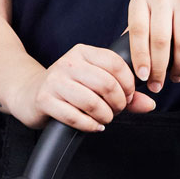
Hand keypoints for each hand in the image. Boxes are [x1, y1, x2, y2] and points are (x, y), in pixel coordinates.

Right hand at [8, 43, 154, 132]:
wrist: (30, 93)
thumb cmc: (69, 89)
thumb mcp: (96, 84)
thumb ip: (125, 93)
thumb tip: (149, 104)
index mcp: (84, 52)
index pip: (116, 64)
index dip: (129, 85)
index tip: (128, 97)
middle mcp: (69, 62)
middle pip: (106, 84)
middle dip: (118, 104)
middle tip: (116, 111)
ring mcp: (55, 80)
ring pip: (92, 102)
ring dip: (104, 117)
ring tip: (103, 119)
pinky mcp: (44, 99)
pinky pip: (75, 117)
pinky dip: (90, 126)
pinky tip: (93, 126)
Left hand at [128, 0, 179, 93]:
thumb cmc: (166, 4)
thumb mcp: (147, 10)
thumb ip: (136, 32)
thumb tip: (121, 62)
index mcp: (141, 0)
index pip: (138, 32)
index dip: (140, 56)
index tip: (142, 77)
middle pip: (160, 39)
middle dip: (159, 68)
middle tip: (157, 86)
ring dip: (179, 65)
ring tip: (175, 77)